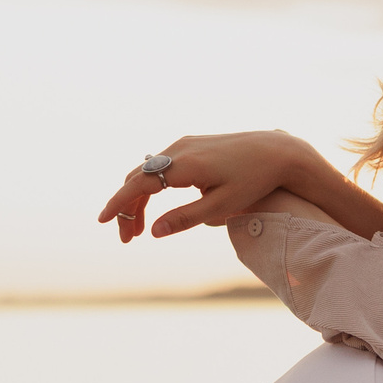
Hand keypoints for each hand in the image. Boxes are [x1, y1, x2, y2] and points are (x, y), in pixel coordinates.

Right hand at [95, 131, 320, 243]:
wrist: (278, 152)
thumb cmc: (254, 181)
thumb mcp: (221, 207)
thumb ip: (185, 218)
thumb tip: (154, 232)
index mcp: (184, 166)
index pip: (139, 185)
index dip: (118, 204)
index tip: (103, 221)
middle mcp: (180, 150)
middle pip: (138, 178)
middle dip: (127, 208)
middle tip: (127, 238)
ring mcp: (185, 144)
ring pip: (148, 172)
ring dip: (138, 198)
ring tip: (139, 228)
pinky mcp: (192, 144)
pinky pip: (161, 166)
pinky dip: (151, 186)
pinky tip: (153, 204)